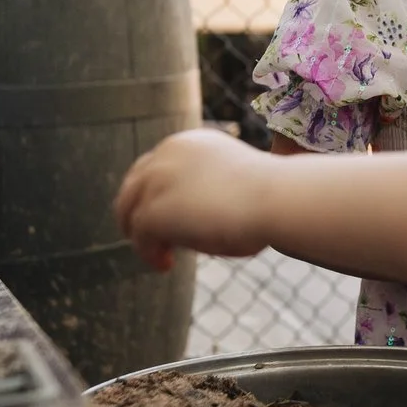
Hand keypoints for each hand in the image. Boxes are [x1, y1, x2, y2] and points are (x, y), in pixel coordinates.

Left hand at [114, 129, 280, 270]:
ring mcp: (156, 181)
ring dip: (143, 236)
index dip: (155, 193)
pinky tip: (166, 265)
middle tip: (152, 240)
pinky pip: (140, 237)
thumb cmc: (272, 197)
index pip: (155, 166)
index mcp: (190, 142)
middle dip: (138, 213)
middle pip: (134, 185)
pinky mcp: (152, 211)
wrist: (277, 198)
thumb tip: (203, 216)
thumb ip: (209, 190)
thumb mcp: (235, 182)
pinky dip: (149, 253)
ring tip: (161, 256)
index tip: (166, 216)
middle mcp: (167, 153)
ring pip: (130, 211)